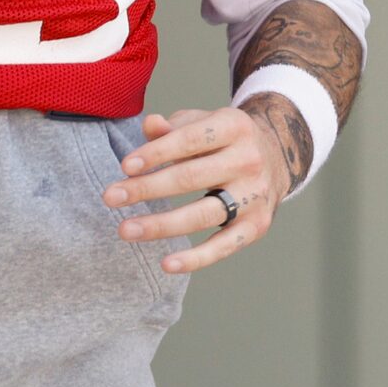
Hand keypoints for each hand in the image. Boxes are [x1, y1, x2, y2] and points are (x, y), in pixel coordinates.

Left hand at [103, 98, 303, 274]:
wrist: (277, 156)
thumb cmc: (223, 140)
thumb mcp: (203, 122)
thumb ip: (174, 127)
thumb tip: (150, 126)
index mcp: (234, 126)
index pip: (190, 139)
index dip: (156, 153)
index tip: (125, 166)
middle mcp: (249, 160)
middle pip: (191, 177)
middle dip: (147, 189)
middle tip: (110, 198)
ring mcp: (255, 195)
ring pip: (204, 214)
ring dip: (161, 224)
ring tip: (126, 230)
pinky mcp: (258, 225)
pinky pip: (224, 246)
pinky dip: (196, 258)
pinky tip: (167, 263)